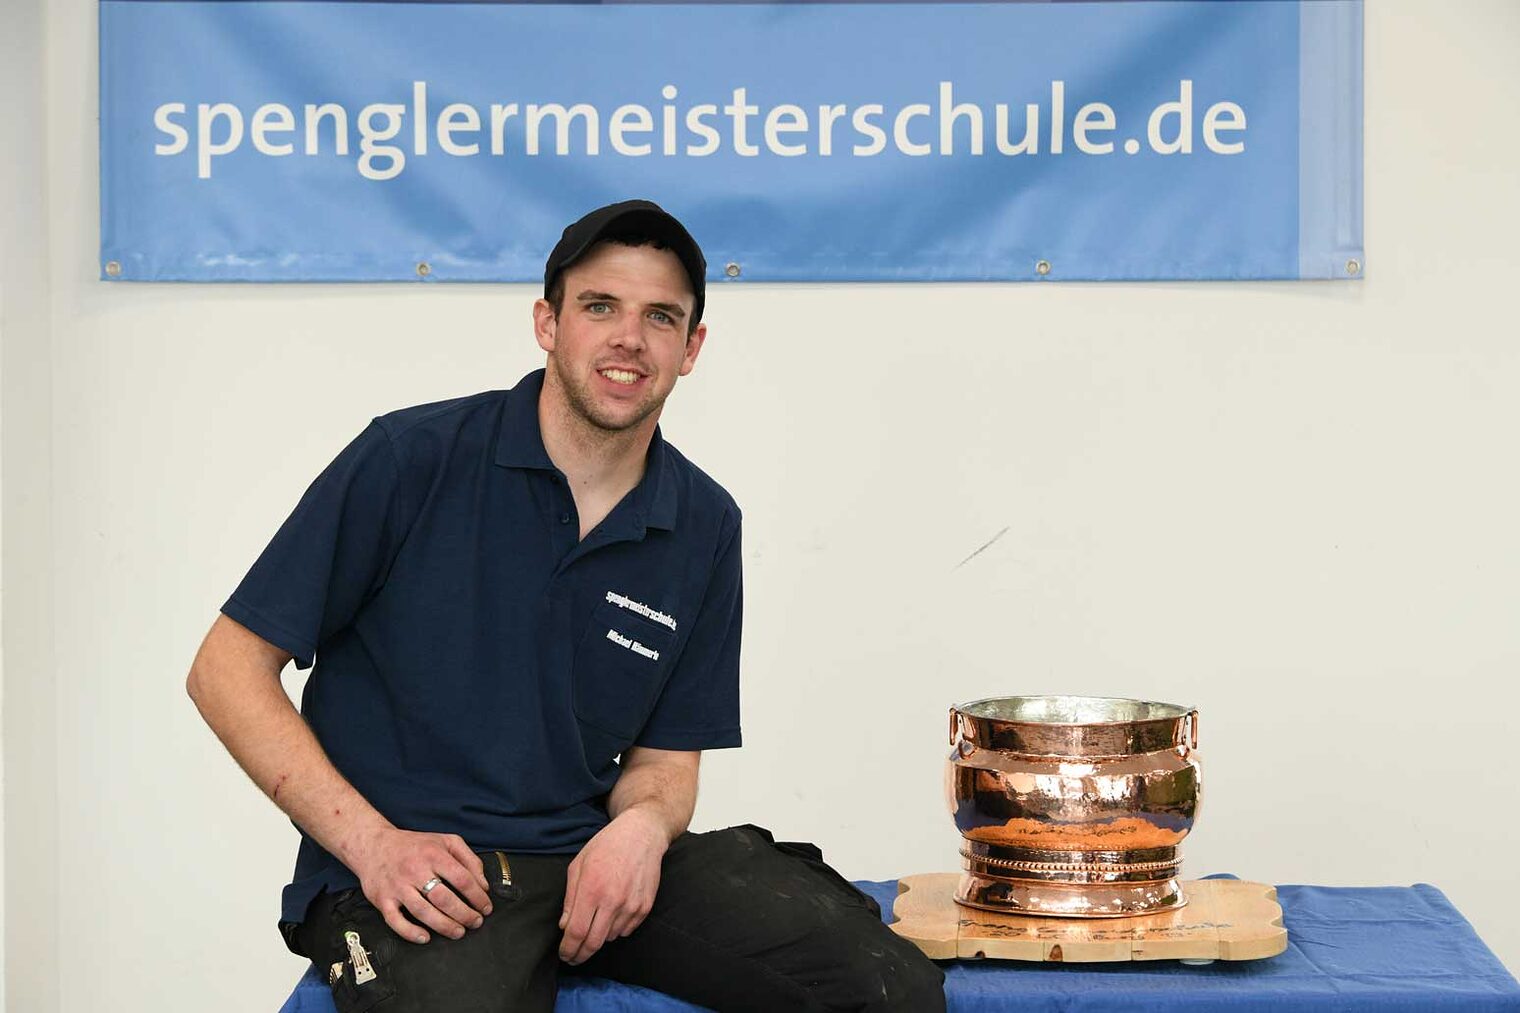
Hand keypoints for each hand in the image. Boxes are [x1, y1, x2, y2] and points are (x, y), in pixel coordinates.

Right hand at [349, 826, 493, 944]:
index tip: (485, 907)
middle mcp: (415, 870)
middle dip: (464, 914)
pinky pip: (395, 920)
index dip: (478, 896)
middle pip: (444, 899)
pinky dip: (410, 932)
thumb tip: (483, 884)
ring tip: (458, 932)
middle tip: (475, 922)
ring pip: (423, 912)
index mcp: (433, 855)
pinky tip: (425, 937)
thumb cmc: (413, 845)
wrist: (374, 845)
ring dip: (444, 926)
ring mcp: (398, 886)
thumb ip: (469, 859)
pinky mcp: (382, 899)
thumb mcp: (445, 841)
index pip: (462, 879)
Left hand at [558, 807, 668, 963]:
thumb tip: (564, 926)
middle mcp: (613, 901)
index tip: (564, 955)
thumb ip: (570, 898)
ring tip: (594, 923)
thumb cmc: (606, 846)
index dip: (568, 949)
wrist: (641, 834)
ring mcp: (631, 905)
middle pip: (594, 943)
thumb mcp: (578, 865)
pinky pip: (626, 930)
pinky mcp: (645, 907)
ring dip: (598, 937)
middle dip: (580, 954)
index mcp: (592, 889)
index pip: (576, 932)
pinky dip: (615, 929)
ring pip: (610, 938)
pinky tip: (612, 915)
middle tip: (574, 957)